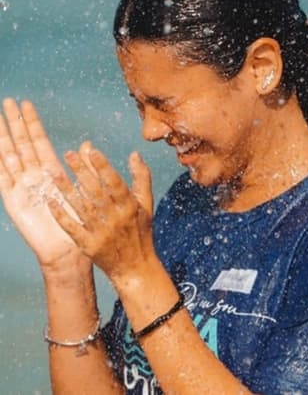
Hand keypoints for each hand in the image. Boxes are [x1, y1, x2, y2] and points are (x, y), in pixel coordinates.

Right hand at [0, 99, 86, 269]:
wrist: (68, 249)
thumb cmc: (80, 223)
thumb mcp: (85, 191)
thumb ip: (84, 167)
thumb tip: (86, 144)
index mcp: (52, 171)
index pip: (39, 140)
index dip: (32, 123)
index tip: (26, 104)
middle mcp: (34, 175)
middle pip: (22, 143)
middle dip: (15, 123)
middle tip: (7, 101)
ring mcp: (21, 186)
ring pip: (9, 155)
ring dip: (3, 137)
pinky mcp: (13, 200)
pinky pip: (1, 178)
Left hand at [48, 145, 156, 282]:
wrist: (135, 267)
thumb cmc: (141, 232)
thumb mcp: (146, 205)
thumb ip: (142, 178)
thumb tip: (135, 154)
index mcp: (130, 207)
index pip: (114, 183)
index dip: (102, 166)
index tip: (91, 150)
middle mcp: (115, 218)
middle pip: (95, 191)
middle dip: (81, 171)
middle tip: (68, 154)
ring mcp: (101, 232)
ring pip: (81, 206)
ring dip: (66, 189)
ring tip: (54, 173)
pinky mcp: (88, 245)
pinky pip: (72, 227)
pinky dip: (61, 214)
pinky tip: (50, 201)